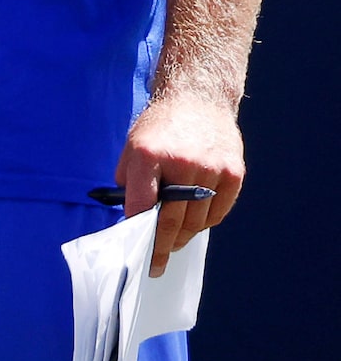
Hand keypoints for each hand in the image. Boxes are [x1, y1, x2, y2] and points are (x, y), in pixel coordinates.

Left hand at [114, 91, 243, 276]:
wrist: (198, 98)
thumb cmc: (160, 126)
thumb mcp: (133, 146)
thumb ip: (129, 181)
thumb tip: (129, 217)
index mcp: (148, 155)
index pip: (140, 205)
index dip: (138, 234)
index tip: (138, 256)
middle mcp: (181, 163)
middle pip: (171, 220)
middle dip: (162, 247)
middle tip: (157, 263)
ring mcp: (210, 169)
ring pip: (196, 221)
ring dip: (184, 237)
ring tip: (174, 242)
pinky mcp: (232, 172)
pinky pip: (218, 212)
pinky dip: (205, 221)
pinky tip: (195, 221)